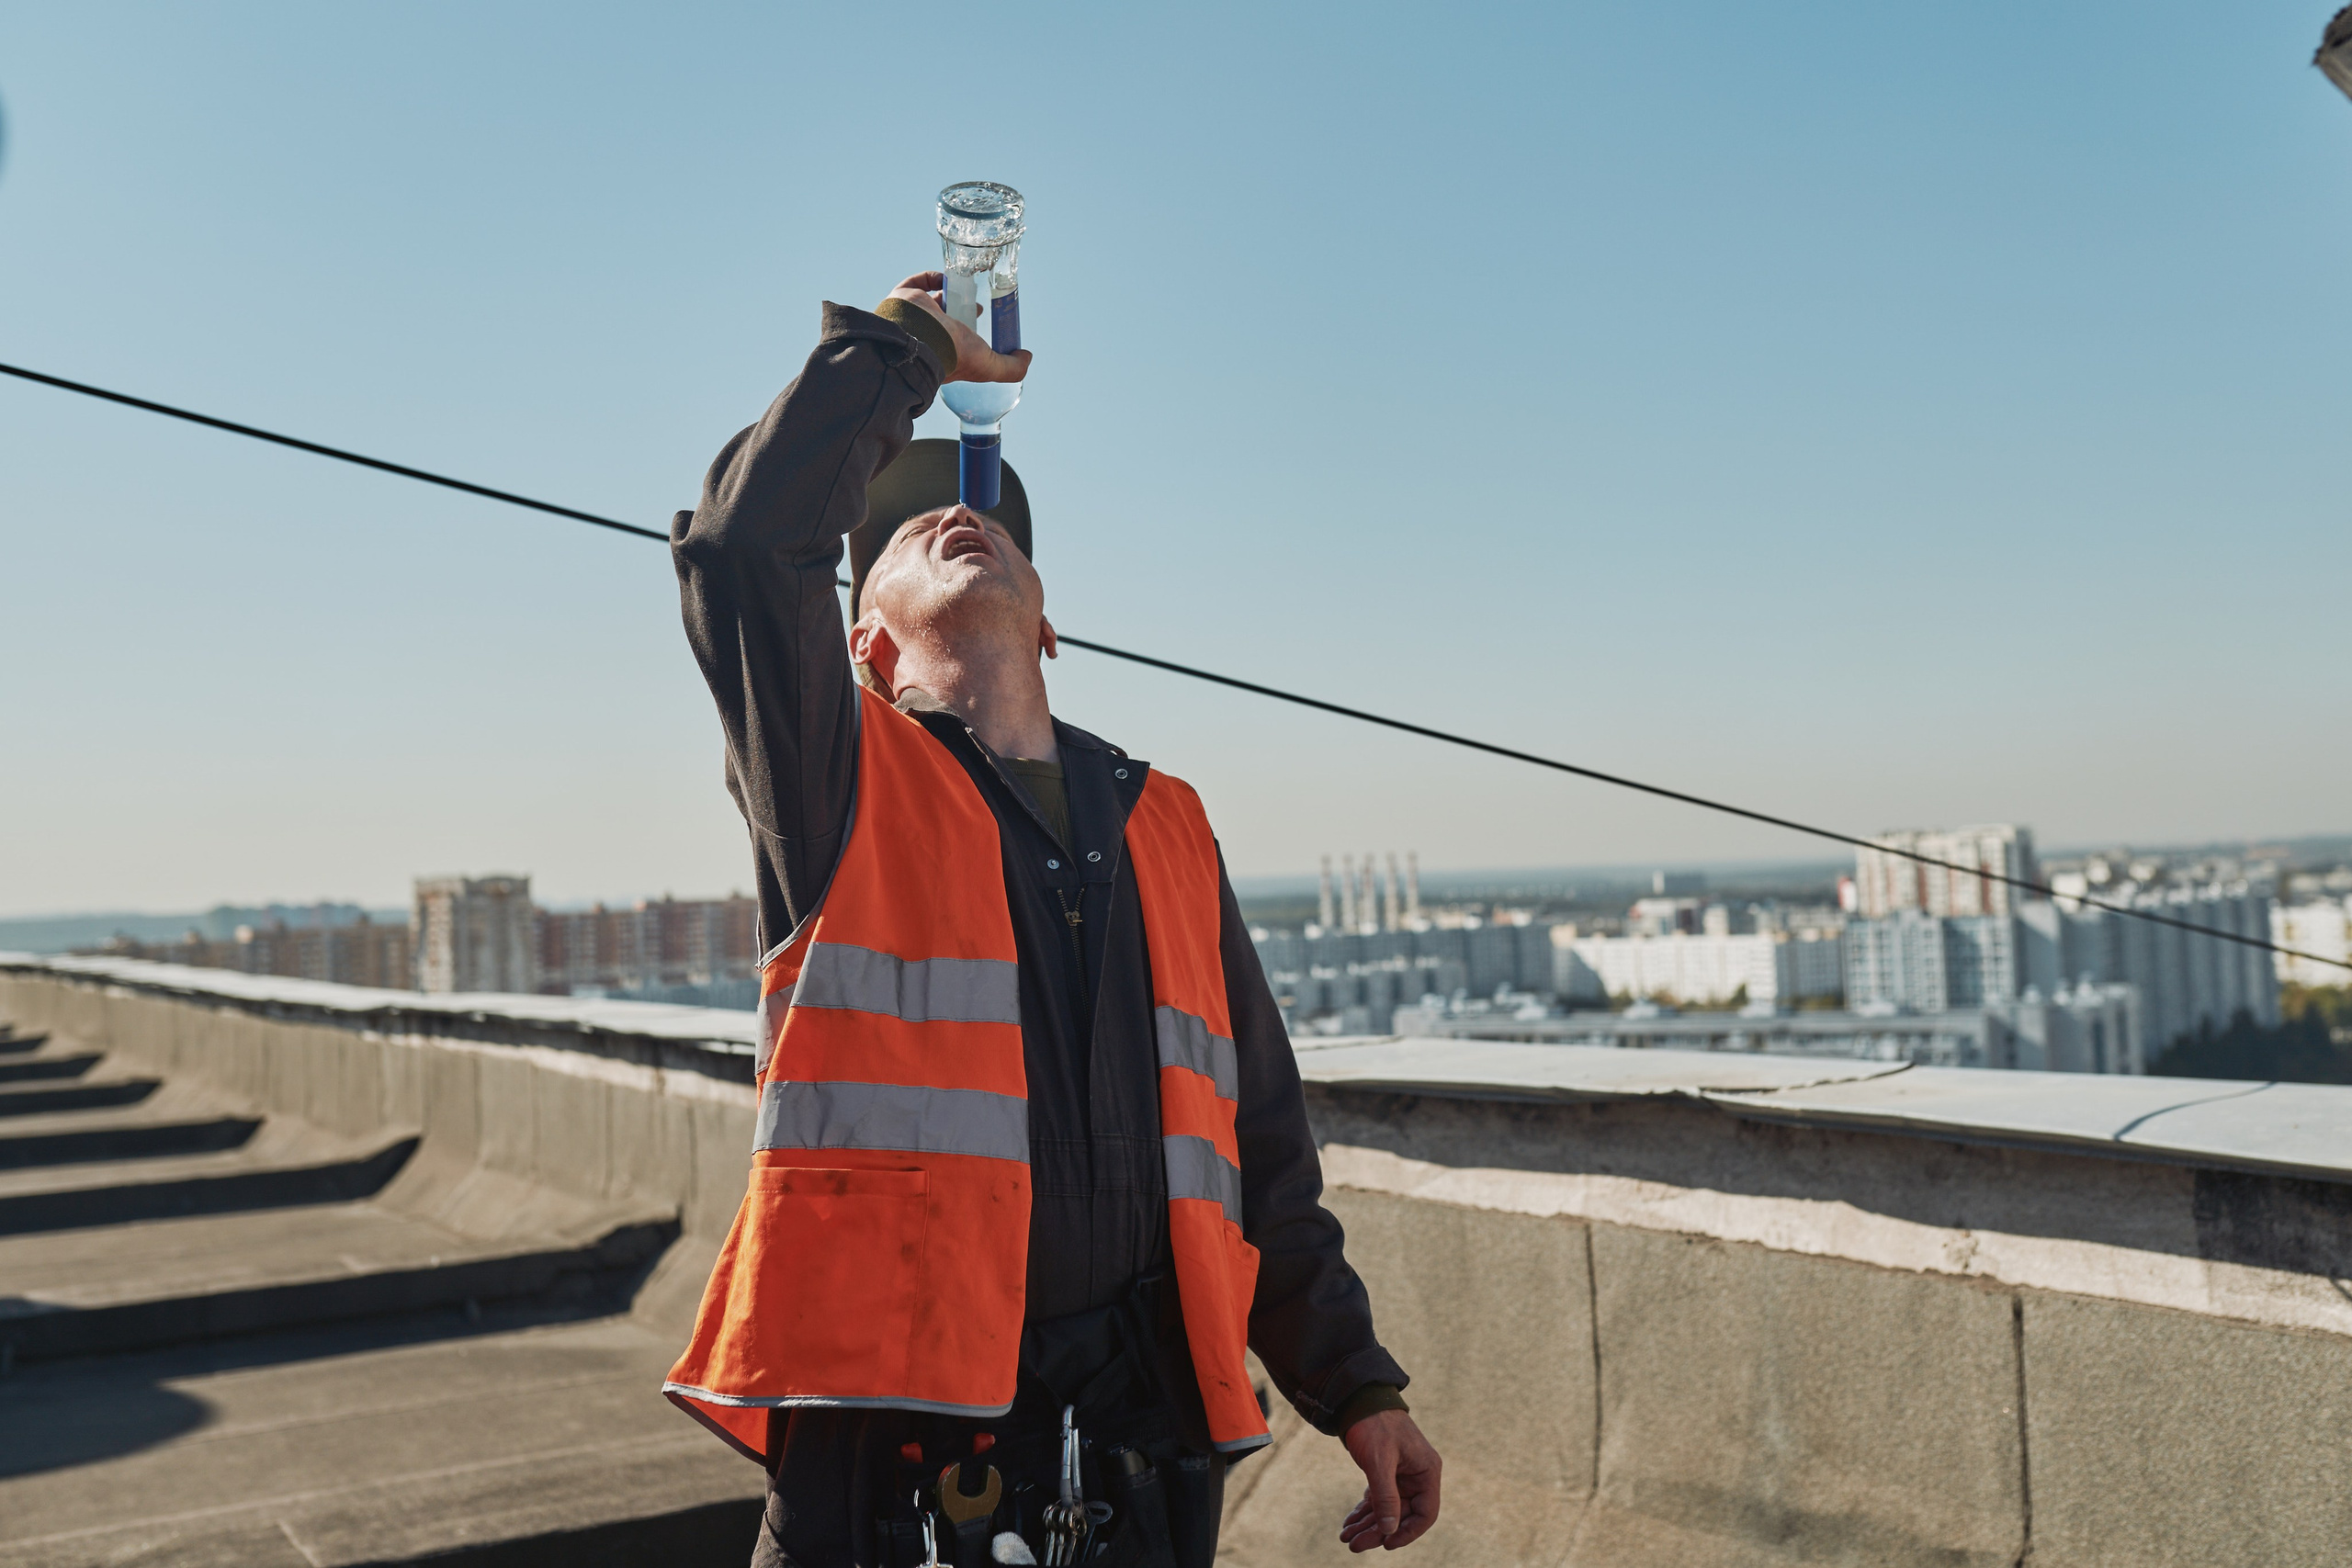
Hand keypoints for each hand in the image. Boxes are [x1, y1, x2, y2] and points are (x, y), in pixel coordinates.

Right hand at [887, 271, 1031, 384]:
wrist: (920, 337)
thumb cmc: (953, 354)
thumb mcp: (989, 366)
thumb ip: (1011, 368)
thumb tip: (1026, 357)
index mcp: (943, 353)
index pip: (957, 343)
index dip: (972, 330)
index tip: (986, 314)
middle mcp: (928, 335)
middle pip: (945, 320)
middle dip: (962, 309)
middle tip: (978, 302)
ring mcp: (914, 316)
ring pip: (930, 302)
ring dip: (948, 294)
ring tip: (963, 287)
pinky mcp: (905, 298)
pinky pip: (917, 284)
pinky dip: (931, 278)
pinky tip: (946, 278)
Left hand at [1338, 1409, 1440, 1551]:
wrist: (1358, 1399)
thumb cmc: (1374, 1424)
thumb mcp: (1379, 1461)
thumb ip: (1386, 1497)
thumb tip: (1389, 1529)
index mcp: (1426, 1471)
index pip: (1425, 1513)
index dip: (1407, 1532)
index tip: (1386, 1543)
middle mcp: (1417, 1475)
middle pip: (1402, 1515)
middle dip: (1378, 1531)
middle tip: (1353, 1544)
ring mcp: (1401, 1475)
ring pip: (1387, 1510)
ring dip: (1367, 1524)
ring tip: (1346, 1537)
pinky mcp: (1385, 1473)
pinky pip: (1377, 1500)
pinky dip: (1364, 1512)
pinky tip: (1349, 1523)